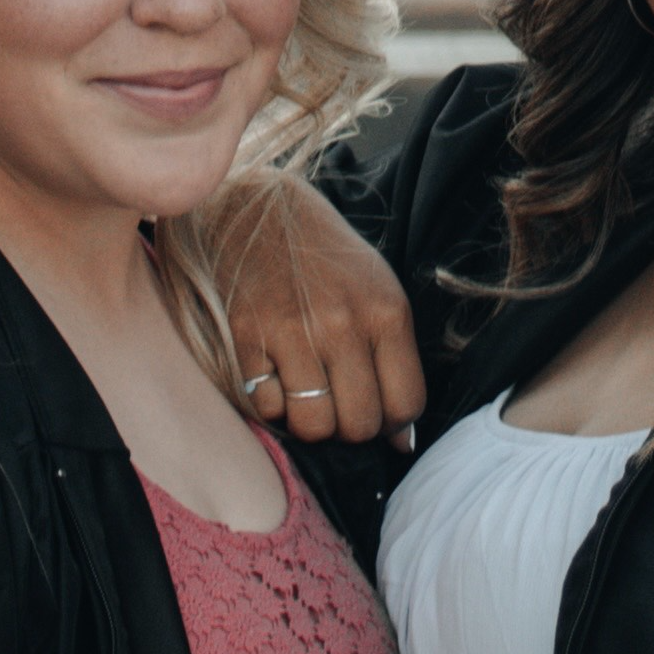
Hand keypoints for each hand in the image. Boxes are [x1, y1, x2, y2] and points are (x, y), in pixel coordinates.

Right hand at [206, 173, 424, 445]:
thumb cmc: (325, 258)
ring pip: (314, 426)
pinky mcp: (248, 338)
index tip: (377, 411)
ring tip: (308, 398)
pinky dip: (271, 405)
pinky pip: (268, 408)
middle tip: (339, 406)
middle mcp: (342, 324)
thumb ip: (395, 361)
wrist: (258, 211)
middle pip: (360, 424)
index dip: (394, 423)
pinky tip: (275, 378)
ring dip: (312, 424)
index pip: (406, 405)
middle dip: (352, 428)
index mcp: (385, 312)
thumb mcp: (377, 292)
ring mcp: (293, 333)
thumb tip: (402, 442)